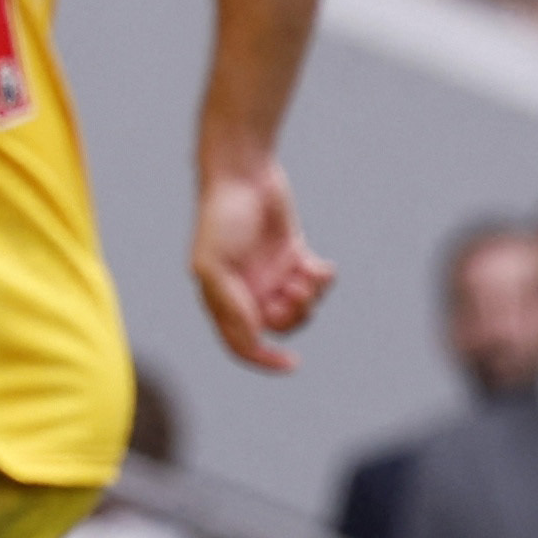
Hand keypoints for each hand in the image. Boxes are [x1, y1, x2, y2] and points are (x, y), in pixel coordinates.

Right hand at [190, 158, 333, 372]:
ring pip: (301, 307)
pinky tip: (321, 267)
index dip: (264, 359)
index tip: (290, 364)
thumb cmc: (221, 215)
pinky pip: (316, 283)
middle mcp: (247, 291)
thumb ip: (229, 304)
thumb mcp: (213, 264)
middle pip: (278, 326)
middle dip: (293, 315)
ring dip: (310, 296)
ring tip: (308, 274)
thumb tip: (253, 337)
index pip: (242, 343)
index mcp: (223, 299)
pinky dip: (323, 279)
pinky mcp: (293, 256)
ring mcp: (271, 274)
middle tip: (295, 290)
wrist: (243, 174)